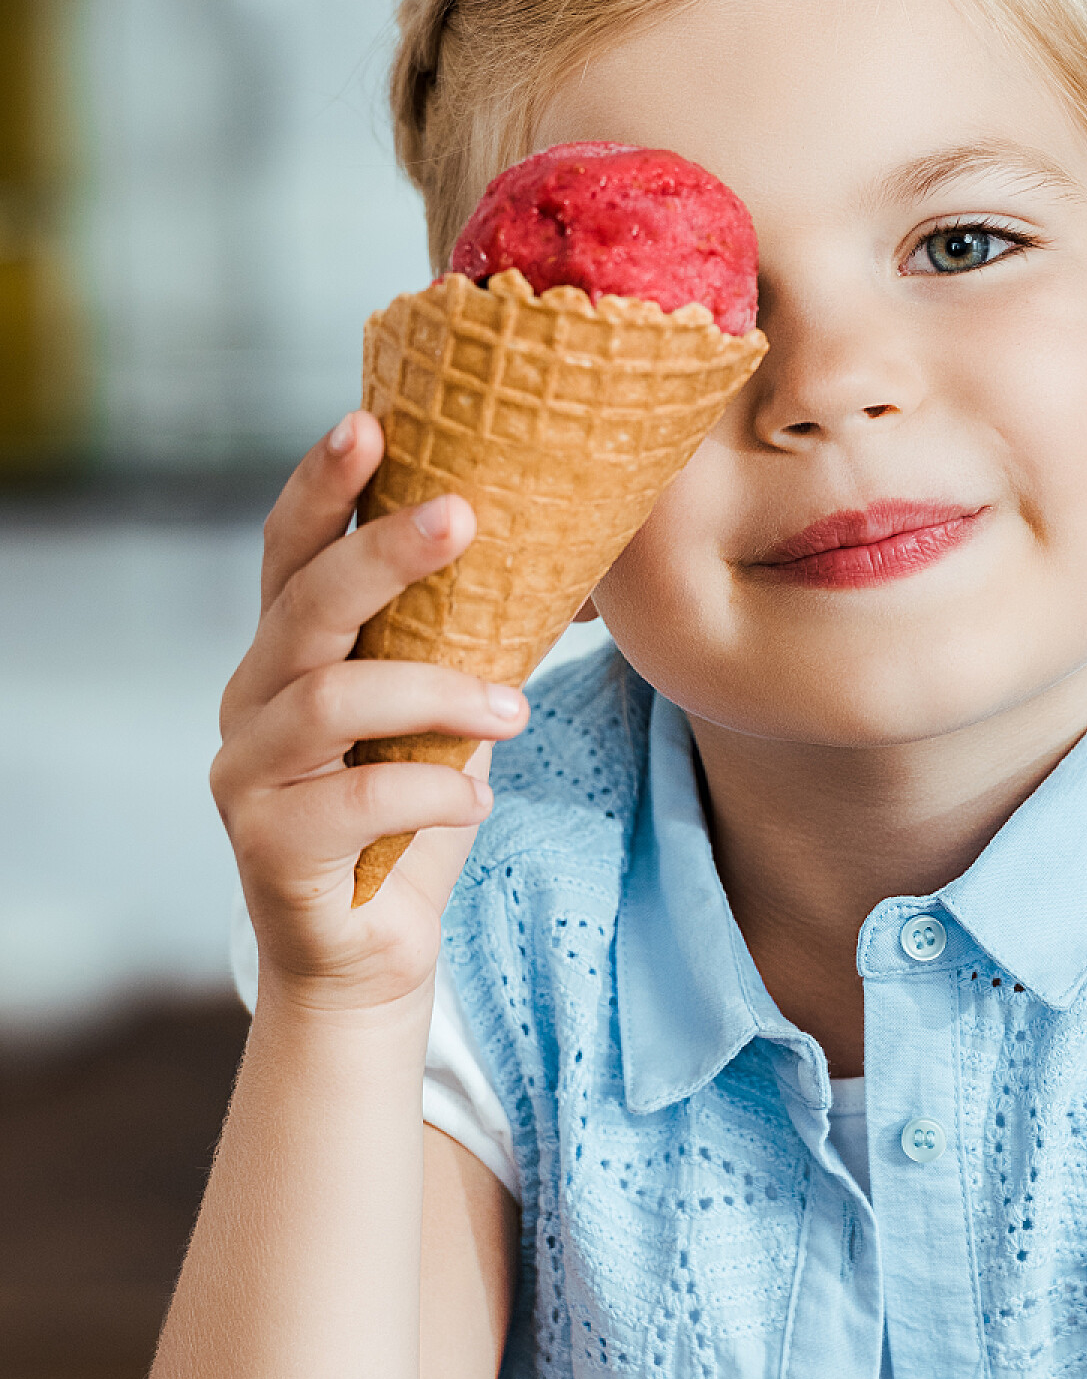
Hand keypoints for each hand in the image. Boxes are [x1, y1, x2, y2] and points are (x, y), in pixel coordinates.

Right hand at [212, 412, 528, 1010]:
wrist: (368, 958)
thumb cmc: (408, 816)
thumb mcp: (434, 714)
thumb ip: (453, 641)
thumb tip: (547, 544)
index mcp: (286, 654)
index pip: (292, 549)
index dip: (324, 484)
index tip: (371, 419)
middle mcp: (251, 701)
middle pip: (305, 605)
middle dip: (382, 553)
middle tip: (463, 517)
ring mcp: (248, 775)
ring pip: (332, 700)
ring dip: (438, 692)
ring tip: (514, 710)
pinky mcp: (268, 849)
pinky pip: (358, 799)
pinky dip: (435, 793)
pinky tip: (478, 798)